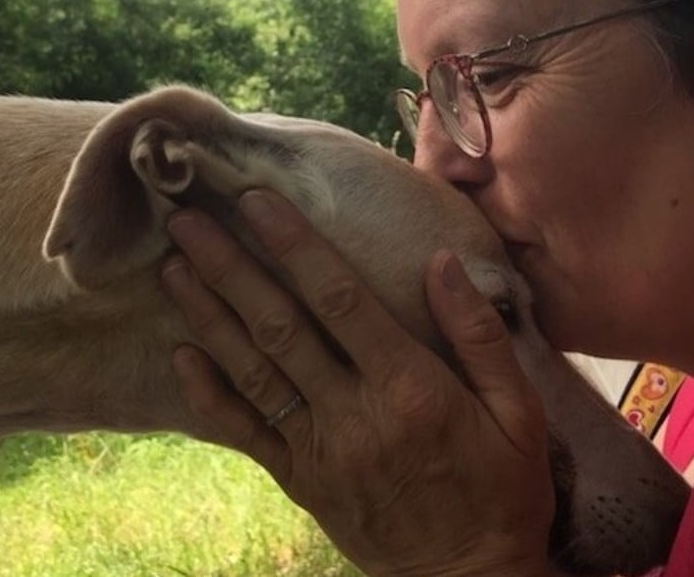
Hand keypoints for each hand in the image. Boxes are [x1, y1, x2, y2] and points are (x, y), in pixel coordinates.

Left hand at [161, 189, 557, 575]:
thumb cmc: (502, 491)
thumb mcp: (519, 414)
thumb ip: (480, 336)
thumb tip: (444, 263)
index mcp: (411, 388)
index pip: (340, 301)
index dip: (295, 246)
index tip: (258, 201)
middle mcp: (355, 415)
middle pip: (279, 328)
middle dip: (230, 269)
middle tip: (187, 219)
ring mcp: (320, 451)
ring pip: (252, 373)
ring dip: (208, 316)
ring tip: (173, 267)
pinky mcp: (301, 482)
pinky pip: (246, 434)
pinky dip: (210, 395)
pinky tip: (181, 354)